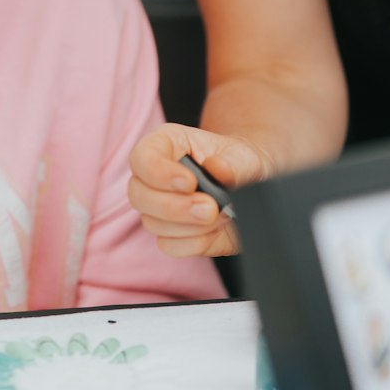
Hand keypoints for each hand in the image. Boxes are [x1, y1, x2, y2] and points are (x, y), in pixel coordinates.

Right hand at [127, 123, 271, 257]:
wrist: (250, 187)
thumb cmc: (239, 164)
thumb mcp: (245, 157)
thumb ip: (234, 163)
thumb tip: (217, 169)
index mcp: (165, 144)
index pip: (142, 157)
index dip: (160, 173)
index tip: (190, 182)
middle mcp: (153, 176)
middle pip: (138, 195)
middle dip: (174, 207)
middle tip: (210, 208)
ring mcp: (157, 207)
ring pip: (153, 223)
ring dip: (191, 225)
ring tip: (222, 213)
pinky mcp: (169, 233)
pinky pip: (170, 245)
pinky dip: (195, 241)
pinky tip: (215, 229)